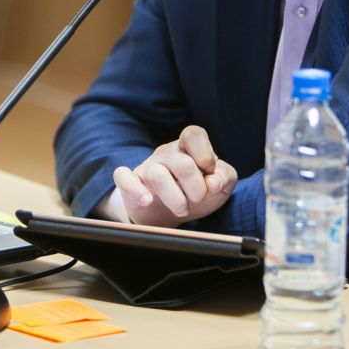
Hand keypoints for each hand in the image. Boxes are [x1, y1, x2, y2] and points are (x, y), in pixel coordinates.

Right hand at [112, 125, 236, 226]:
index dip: (205, 155)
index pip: (193, 134)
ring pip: (157, 175)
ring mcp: (147, 167)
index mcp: (188, 148)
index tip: (209, 175)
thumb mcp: (219, 185)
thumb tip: (214, 182)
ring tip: (181, 209)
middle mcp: (167, 154)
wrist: (169, 213)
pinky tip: (147, 200)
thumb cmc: (196, 192)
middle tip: (198, 199)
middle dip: (196, 187)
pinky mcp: (131, 182)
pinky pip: (123, 177)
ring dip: (174, 198)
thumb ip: (225, 176)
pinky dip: (135, 190)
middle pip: (181, 163)